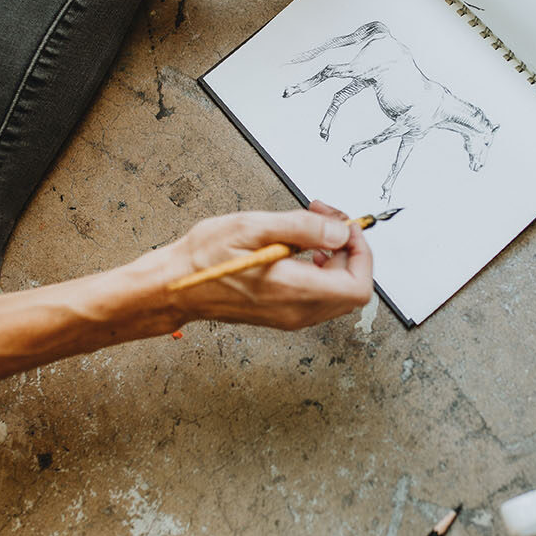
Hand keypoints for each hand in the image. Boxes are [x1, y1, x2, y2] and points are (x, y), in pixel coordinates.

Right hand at [165, 200, 372, 328]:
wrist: (174, 286)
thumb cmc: (204, 257)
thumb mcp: (253, 227)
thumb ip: (303, 228)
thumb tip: (340, 233)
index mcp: (295, 291)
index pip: (358, 284)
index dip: (361, 252)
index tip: (344, 226)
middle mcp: (298, 311)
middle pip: (352, 288)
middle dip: (348, 249)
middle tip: (325, 218)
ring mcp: (291, 316)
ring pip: (337, 292)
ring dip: (334, 257)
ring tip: (309, 228)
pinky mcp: (283, 314)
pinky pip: (318, 295)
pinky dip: (319, 269)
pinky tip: (298, 247)